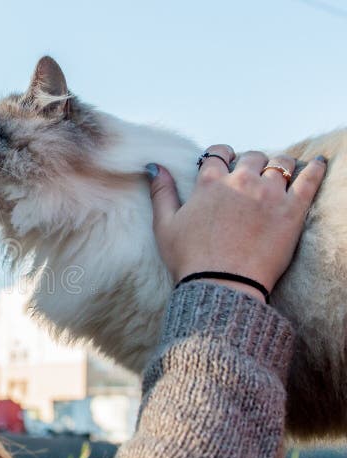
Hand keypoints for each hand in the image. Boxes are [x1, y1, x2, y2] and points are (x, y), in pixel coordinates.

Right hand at [147, 144, 326, 301]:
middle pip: (252, 157)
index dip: (221, 156)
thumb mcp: (164, 225)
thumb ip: (161, 192)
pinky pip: (310, 179)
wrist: (222, 285)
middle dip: (251, 163)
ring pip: (281, 163)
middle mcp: (240, 182)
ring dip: (279, 165)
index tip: (225, 163)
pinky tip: (320, 164)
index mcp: (210, 183)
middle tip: (252, 177)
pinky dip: (316, 169)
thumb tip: (156, 166)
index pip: (218, 153)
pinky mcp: (293, 210)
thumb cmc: (190, 259)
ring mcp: (269, 194)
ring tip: (280, 174)